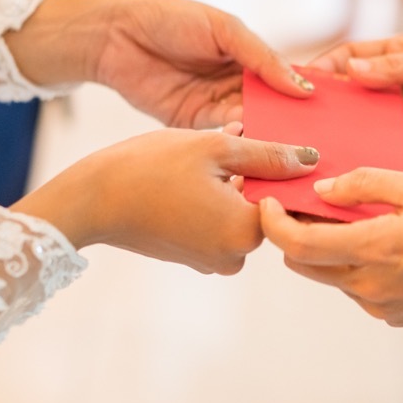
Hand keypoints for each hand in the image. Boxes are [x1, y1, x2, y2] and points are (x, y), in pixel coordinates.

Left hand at [10, 0, 314, 128]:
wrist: (114, 35)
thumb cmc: (170, 18)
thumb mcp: (224, 29)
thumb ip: (263, 58)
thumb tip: (303, 88)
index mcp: (248, 57)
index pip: (285, 81)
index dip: (306, 98)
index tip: (333, 117)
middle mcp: (235, 84)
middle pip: (271, 110)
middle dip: (290, 125)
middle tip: (317, 146)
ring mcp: (214, 106)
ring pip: (250, 127)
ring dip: (267, 139)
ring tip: (291, 156)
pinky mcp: (191, 125)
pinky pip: (221, 138)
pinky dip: (237, 144)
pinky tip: (255, 154)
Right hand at [14, 128, 319, 274]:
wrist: (90, 200)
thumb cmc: (150, 168)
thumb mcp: (215, 148)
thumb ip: (268, 155)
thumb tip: (312, 160)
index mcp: (247, 232)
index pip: (286, 198)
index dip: (277, 164)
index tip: (258, 142)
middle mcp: (235, 256)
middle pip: (263, 206)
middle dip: (251, 172)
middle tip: (228, 141)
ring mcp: (210, 260)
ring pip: (237, 212)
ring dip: (229, 183)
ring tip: (204, 155)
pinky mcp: (190, 256)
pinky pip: (214, 223)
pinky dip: (210, 198)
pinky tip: (187, 173)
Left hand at [258, 167, 402, 328]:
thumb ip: (365, 184)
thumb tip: (321, 188)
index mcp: (374, 249)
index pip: (297, 244)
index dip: (273, 224)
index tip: (268, 202)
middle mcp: (368, 285)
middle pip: (303, 264)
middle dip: (293, 234)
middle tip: (300, 204)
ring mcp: (378, 305)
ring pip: (328, 275)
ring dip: (326, 249)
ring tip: (346, 218)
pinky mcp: (389, 316)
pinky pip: (355, 287)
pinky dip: (353, 264)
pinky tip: (379, 242)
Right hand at [305, 34, 402, 158]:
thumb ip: (397, 70)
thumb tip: (351, 72)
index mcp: (399, 55)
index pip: (351, 58)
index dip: (327, 69)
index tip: (304, 84)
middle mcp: (397, 84)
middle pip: (353, 94)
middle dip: (332, 107)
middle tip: (307, 123)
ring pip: (368, 124)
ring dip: (351, 134)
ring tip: (329, 148)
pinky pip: (391, 148)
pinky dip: (377, 153)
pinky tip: (365, 162)